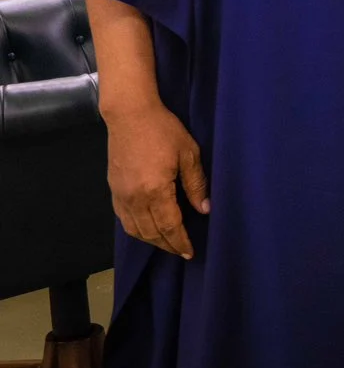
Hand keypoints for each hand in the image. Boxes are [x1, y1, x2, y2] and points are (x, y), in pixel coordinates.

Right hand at [104, 102, 208, 258]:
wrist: (130, 115)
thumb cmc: (164, 130)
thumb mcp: (189, 154)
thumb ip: (196, 184)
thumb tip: (204, 210)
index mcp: (155, 191)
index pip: (169, 226)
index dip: (180, 241)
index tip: (189, 252)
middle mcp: (134, 198)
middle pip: (151, 232)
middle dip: (167, 244)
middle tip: (181, 251)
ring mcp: (121, 195)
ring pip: (135, 229)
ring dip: (151, 241)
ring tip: (167, 243)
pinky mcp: (113, 190)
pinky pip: (123, 219)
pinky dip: (136, 229)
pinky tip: (147, 229)